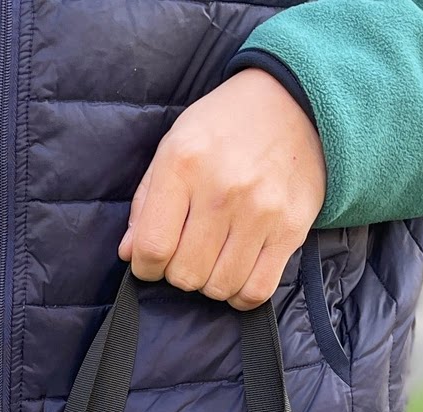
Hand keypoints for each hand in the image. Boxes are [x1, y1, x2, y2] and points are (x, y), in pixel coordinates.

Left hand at [119, 68, 325, 308]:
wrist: (292, 105)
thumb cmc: (223, 129)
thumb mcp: (173, 147)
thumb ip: (146, 202)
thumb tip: (130, 254)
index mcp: (184, 164)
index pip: (153, 246)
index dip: (145, 267)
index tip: (151, 263)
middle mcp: (223, 190)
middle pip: (185, 274)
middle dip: (179, 273)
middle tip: (187, 254)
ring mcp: (260, 212)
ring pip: (219, 287)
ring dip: (210, 284)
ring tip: (213, 260)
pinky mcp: (290, 231)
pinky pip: (256, 290)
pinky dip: (239, 295)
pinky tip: (235, 276)